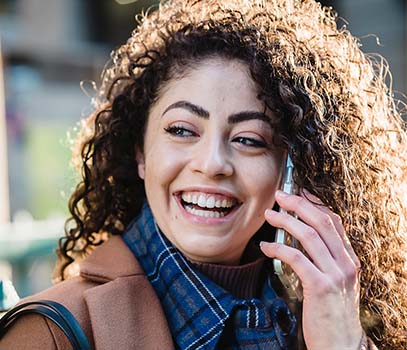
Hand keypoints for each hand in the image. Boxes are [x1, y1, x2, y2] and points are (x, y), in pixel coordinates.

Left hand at [260, 190, 362, 349]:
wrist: (341, 343)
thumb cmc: (332, 311)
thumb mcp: (335, 280)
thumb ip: (324, 259)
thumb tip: (302, 237)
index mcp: (349, 258)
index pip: (334, 221)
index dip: (315, 203)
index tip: (299, 192)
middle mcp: (345, 262)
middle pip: (322, 221)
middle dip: (299, 204)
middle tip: (279, 195)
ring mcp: (335, 274)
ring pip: (309, 235)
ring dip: (286, 221)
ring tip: (269, 215)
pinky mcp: (320, 286)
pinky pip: (296, 258)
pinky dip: (278, 249)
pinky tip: (265, 247)